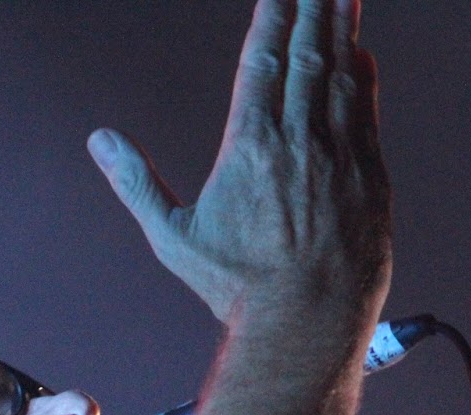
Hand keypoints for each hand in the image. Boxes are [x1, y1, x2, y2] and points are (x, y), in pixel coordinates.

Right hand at [87, 0, 390, 330]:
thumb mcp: (173, 239)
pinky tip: (360, 55)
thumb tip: (100, 140)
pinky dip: (363, 77)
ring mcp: (343, 157)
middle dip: (313, 5)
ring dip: (342, 27)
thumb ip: (136, 184)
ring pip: (343, 74)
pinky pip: (367, 113)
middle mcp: (301, 140)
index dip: (273, 14)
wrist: (307, 326)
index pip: (264, 59)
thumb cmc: (237, 289)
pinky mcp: (371, 179)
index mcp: (252, 146)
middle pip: (309, 52)